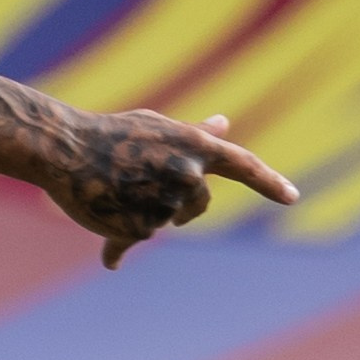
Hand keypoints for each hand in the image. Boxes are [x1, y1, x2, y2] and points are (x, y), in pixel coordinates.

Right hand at [47, 110, 298, 266]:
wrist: (67, 151)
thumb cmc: (111, 135)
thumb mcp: (159, 127)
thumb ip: (194, 135)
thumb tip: (225, 122)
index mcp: (196, 146)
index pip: (245, 166)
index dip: (270, 183)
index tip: (292, 198)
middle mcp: (189, 175)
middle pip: (197, 205)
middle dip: (179, 205)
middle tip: (143, 184)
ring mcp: (168, 204)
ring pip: (165, 221)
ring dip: (142, 213)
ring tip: (113, 190)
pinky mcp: (143, 229)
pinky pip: (138, 238)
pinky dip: (121, 235)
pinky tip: (100, 211)